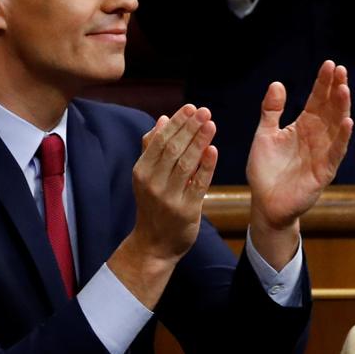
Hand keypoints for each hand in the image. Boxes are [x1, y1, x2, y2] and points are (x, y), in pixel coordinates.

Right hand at [131, 105, 217, 262]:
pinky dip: (206, 166)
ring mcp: (168, 197)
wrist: (154, 245)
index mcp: (142, 171)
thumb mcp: (146, 177)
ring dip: (199, 141)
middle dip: (190, 127)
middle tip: (205, 111)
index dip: (177, 122)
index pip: (160, 140)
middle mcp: (152, 182)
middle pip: (173, 149)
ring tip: (211, 124)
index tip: (191, 108)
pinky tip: (213, 149)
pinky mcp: (186, 210)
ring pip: (186, 163)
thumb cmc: (153, 206)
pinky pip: (198, 184)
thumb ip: (153, 148)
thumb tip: (162, 119)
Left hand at [246, 60, 351, 267]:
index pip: (317, 100)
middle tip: (341, 70)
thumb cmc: (265, 170)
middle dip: (336, 90)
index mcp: (303, 126)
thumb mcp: (264, 135)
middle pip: (330, 109)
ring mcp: (323, 153)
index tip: (329, 64)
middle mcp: (317, 137)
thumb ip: (271, 111)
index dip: (323, 83)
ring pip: (336, 127)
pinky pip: (336, 152)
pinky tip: (348, 122)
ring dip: (341, 109)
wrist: (265, 203)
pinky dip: (342, 138)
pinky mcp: (324, 172)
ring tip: (344, 89)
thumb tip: (277, 84)